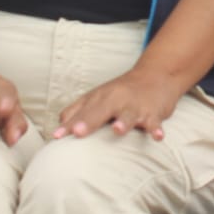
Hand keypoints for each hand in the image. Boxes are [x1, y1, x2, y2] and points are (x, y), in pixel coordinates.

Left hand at [54, 69, 184, 139]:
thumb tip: (55, 132)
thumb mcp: (98, 97)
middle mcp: (117, 100)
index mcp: (100, 98)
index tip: (57, 137)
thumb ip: (76, 112)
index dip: (69, 125)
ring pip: (129, 115)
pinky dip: (156, 129)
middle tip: (78, 133)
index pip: (81, 113)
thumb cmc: (122, 92)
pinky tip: (157, 136)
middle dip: (89, 122)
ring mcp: (136, 106)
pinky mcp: (154, 112)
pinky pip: (155, 122)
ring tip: (117, 130)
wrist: (156, 76)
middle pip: (101, 111)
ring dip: (123, 122)